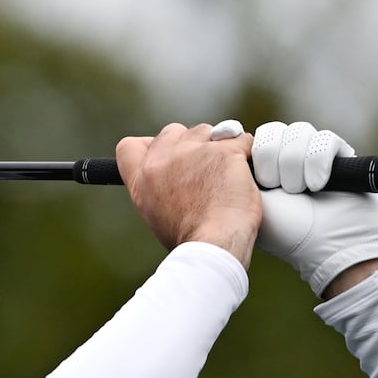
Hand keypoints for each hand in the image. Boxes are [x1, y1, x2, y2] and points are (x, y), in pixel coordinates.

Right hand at [116, 120, 259, 267]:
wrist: (214, 247)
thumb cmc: (190, 239)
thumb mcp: (156, 214)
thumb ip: (158, 187)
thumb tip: (172, 175)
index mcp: (142, 179)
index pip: (130, 146)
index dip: (150, 146)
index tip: (166, 155)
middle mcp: (162, 161)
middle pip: (173, 131)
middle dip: (189, 144)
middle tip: (204, 169)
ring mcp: (194, 152)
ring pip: (209, 132)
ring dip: (219, 148)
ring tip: (226, 178)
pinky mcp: (225, 151)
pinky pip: (242, 140)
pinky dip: (247, 154)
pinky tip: (246, 175)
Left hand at [252, 121, 377, 296]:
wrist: (326, 246)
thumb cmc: (285, 231)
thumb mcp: (249, 199)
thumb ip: (237, 168)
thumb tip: (228, 133)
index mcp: (264, 168)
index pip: (254, 136)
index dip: (255, 150)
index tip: (258, 178)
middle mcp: (288, 158)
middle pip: (274, 130)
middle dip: (272, 159)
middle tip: (276, 187)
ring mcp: (314, 154)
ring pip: (298, 132)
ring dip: (294, 164)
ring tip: (298, 191)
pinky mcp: (341, 155)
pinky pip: (325, 139)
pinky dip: (317, 163)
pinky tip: (317, 185)